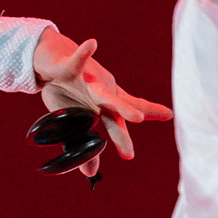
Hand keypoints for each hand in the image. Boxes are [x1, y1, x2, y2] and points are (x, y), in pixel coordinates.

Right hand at [29, 31, 171, 175]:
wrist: (47, 60)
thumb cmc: (65, 89)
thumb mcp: (74, 122)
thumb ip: (85, 146)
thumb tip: (92, 173)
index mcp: (105, 101)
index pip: (132, 106)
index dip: (151, 110)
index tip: (169, 114)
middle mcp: (101, 90)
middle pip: (118, 110)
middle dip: (127, 127)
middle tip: (133, 147)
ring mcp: (88, 80)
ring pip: (104, 94)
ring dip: (120, 106)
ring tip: (137, 118)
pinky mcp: (69, 68)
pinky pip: (77, 61)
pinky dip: (84, 54)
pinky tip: (92, 44)